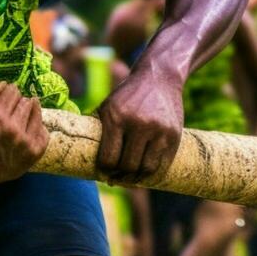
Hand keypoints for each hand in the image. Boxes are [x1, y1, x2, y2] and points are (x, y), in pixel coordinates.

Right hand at [0, 83, 48, 189]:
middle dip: (17, 102)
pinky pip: (43, 130)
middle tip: (11, 109)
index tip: (6, 96)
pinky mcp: (33, 153)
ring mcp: (24, 141)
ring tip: (21, 116)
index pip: (12, 90)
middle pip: (25, 100)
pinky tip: (28, 128)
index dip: (8, 92)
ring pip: (35, 111)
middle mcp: (11, 128)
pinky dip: (37, 127)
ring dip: (29, 111)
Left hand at [95, 65, 184, 185]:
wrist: (158, 77)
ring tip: (129, 178)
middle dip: (120, 176)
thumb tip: (82, 155)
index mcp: (117, 117)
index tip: (104, 172)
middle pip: (128, 166)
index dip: (105, 170)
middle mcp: (139, 124)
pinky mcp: (174, 135)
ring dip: (136, 178)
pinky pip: (161, 163)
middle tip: (116, 178)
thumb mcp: (108, 105)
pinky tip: (144, 171)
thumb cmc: (127, 95)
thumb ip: (98, 128)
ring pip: (146, 169)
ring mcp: (159, 130)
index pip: (109, 158)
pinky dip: (152, 171)